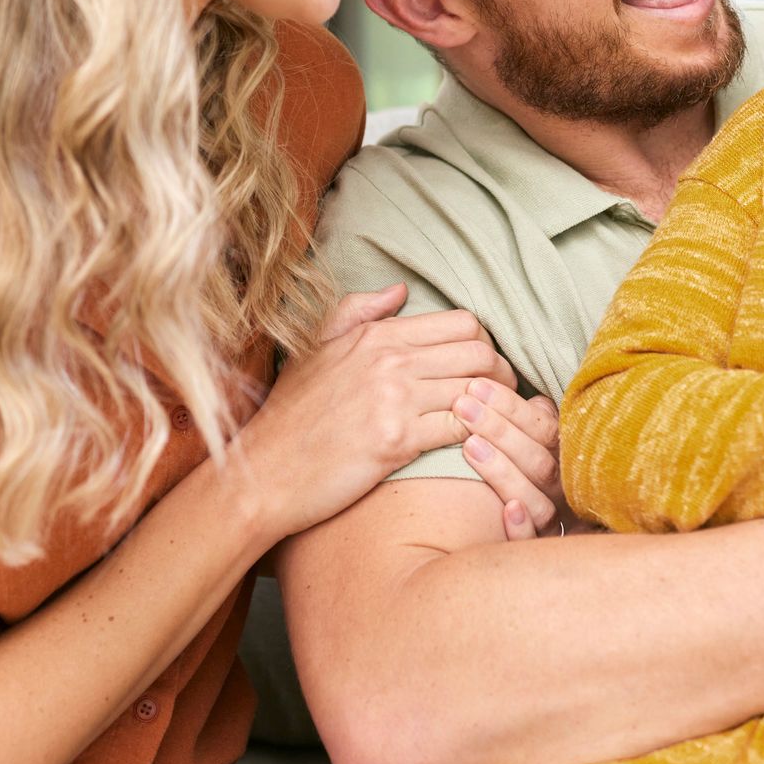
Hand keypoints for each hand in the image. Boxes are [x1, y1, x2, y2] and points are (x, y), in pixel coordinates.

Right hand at [236, 286, 518, 537]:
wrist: (262, 473)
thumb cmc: (290, 416)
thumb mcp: (316, 349)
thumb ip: (358, 311)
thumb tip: (401, 290)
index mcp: (376, 335)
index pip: (462, 323)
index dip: (485, 345)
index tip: (485, 368)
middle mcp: (389, 360)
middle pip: (480, 351)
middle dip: (501, 373)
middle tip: (501, 396)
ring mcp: (394, 399)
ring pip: (479, 389)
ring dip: (497, 408)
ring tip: (498, 423)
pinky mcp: (397, 441)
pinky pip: (463, 427)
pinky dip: (480, 435)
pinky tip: (479, 446)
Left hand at [451, 382, 570, 540]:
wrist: (532, 535)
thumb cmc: (523, 465)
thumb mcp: (531, 438)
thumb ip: (530, 418)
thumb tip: (512, 384)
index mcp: (565, 456)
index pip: (544, 428)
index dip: (511, 407)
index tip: (476, 386)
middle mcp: (563, 488)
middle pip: (538, 460)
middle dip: (500, 429)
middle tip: (463, 405)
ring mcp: (552, 520)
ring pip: (537, 498)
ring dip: (504, 470)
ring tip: (468, 444)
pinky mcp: (535, 548)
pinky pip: (532, 541)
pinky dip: (522, 527)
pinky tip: (508, 509)